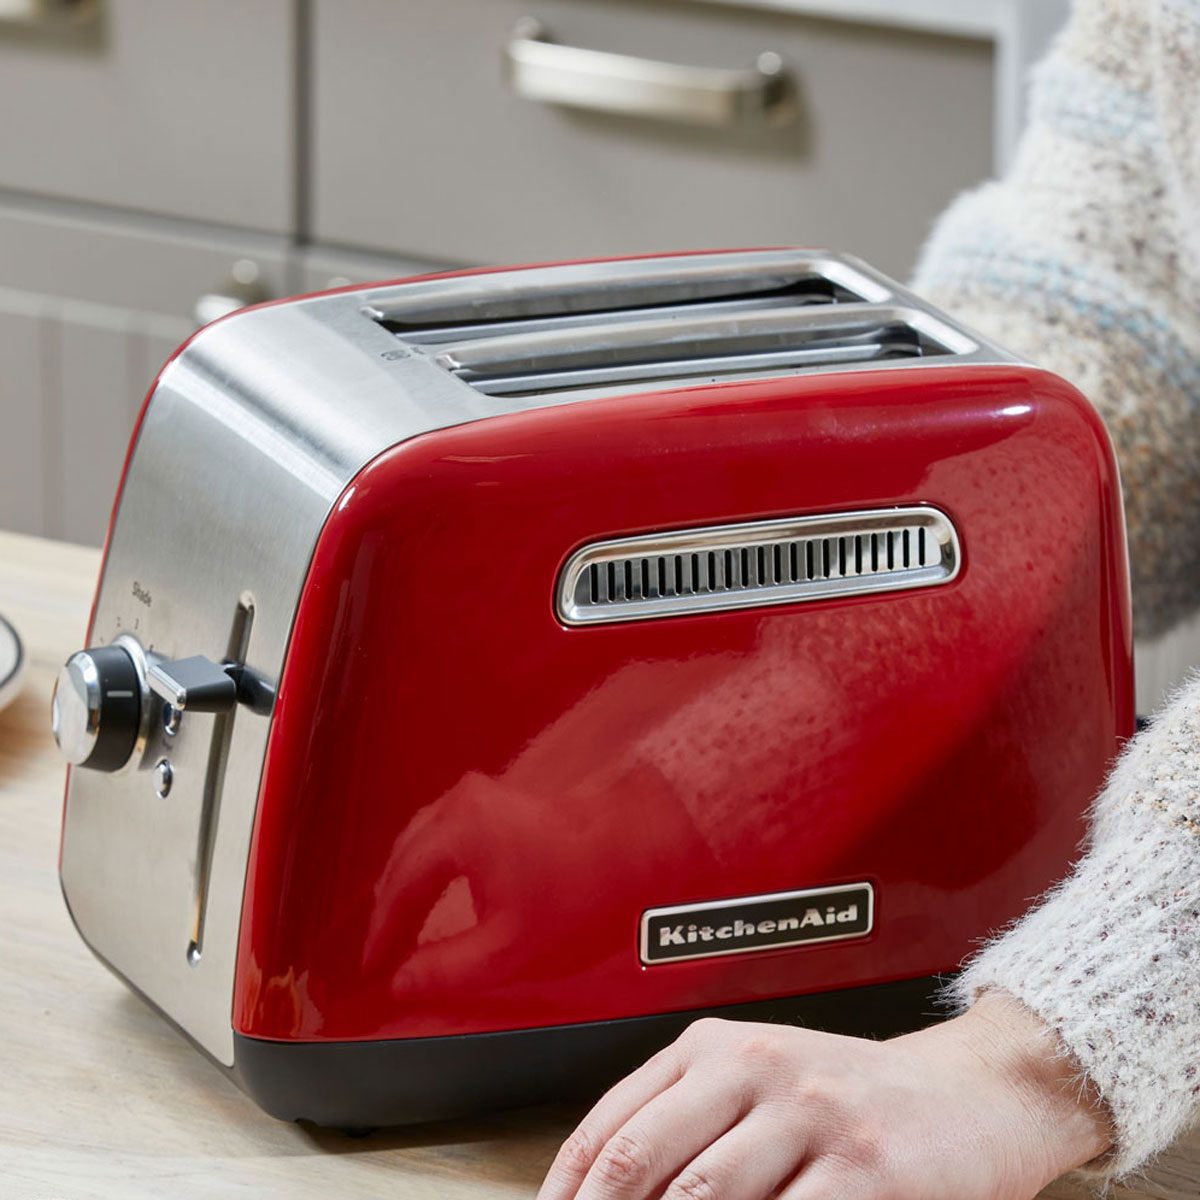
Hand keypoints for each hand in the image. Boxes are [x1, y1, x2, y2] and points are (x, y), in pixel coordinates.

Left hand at [538, 993, 1111, 1199]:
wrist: (969, 1093)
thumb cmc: (848, 1097)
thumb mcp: (756, 1082)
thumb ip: (682, 1128)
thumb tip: (604, 1195)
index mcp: (713, 1047)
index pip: (609, 1128)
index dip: (567, 1194)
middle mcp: (756, 1068)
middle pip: (642, 1166)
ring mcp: (814, 1116)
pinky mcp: (870, 1169)